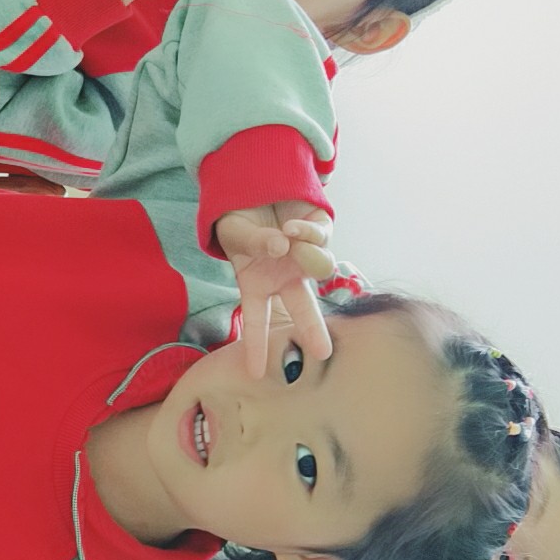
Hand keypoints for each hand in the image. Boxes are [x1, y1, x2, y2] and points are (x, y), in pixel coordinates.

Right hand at [215, 204, 333, 379]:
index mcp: (259, 283)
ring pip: (319, 267)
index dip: (255, 346)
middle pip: (303, 307)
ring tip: (286, 235)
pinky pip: (321, 239)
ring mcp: (305, 256)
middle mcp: (286, 276)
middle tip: (322, 352)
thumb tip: (281, 247)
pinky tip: (292, 227)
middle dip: (313, 329)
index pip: (257, 320)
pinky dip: (308, 234)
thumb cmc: (239, 219)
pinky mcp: (320, 232)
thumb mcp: (236, 234)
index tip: (254, 373)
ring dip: (305, 254)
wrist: (253, 186)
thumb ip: (257, 243)